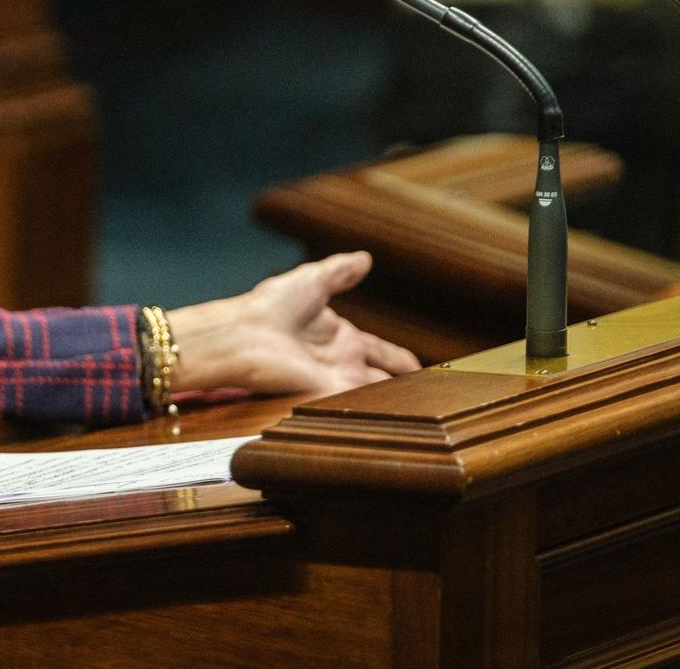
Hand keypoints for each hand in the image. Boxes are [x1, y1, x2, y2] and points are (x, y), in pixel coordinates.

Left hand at [164, 251, 420, 400]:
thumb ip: (339, 271)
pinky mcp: (329, 395)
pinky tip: (403, 422)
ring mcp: (336, 380)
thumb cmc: (269, 306)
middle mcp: (341, 361)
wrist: (244, 331)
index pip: (381, 351)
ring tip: (431, 413)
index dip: (400, 360)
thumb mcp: (311, 281)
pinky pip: (361, 406)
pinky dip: (380, 413)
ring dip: (400, 403)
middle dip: (407, 388)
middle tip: (436, 398)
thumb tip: (365, 257)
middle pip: (384, 379)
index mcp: (340, 336)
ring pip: (378, 395)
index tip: (422, 369)